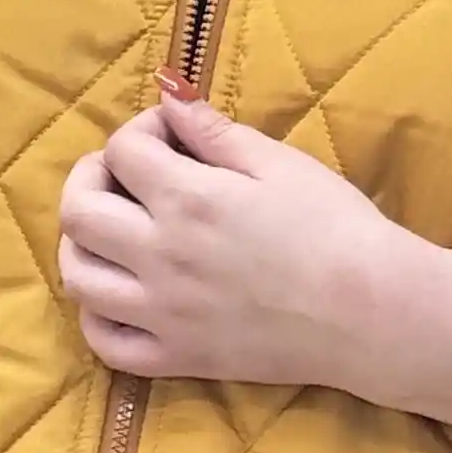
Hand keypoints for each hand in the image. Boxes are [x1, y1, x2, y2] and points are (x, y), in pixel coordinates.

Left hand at [56, 75, 407, 392]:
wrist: (373, 313)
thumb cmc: (336, 228)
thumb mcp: (279, 163)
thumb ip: (213, 131)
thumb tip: (167, 94)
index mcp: (187, 200)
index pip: (123, 149)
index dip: (143, 129)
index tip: (173, 133)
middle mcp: (161, 257)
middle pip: (77, 212)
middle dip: (92, 177)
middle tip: (127, 175)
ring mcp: (163, 313)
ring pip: (78, 278)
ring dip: (84, 244)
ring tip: (115, 232)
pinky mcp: (178, 358)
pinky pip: (104, 343)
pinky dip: (98, 317)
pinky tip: (122, 295)